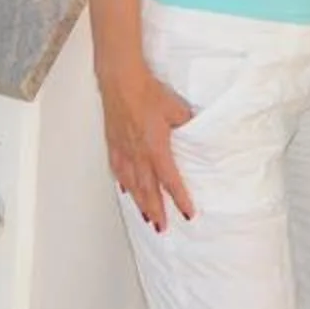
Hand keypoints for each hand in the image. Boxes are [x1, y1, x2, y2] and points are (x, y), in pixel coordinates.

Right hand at [102, 63, 198, 231]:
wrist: (121, 80)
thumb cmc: (148, 92)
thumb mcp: (177, 109)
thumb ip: (187, 124)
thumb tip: (196, 132)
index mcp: (156, 148)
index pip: (170, 181)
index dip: (180, 199)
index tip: (187, 214)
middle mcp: (138, 154)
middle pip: (148, 190)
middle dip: (156, 211)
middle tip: (161, 228)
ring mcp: (123, 150)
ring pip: (131, 184)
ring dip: (139, 202)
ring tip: (145, 217)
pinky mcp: (113, 142)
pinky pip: (118, 169)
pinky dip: (122, 183)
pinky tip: (124, 190)